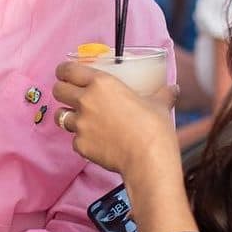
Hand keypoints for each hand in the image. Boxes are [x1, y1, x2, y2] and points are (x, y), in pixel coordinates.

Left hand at [53, 62, 177, 180]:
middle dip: (62, 91)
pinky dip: (82, 141)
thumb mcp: (159, 105)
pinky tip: (96, 143)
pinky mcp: (80, 145)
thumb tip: (174, 88)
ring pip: (61, 115)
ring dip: (69, 116)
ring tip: (82, 120)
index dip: (64, 71)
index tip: (65, 73)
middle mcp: (85, 101)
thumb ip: (162, 94)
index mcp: (101, 84)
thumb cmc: (154, 128)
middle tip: (71, 94)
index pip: (68, 70)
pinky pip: (74, 140)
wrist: (148, 160)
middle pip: (58, 90)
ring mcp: (80, 124)